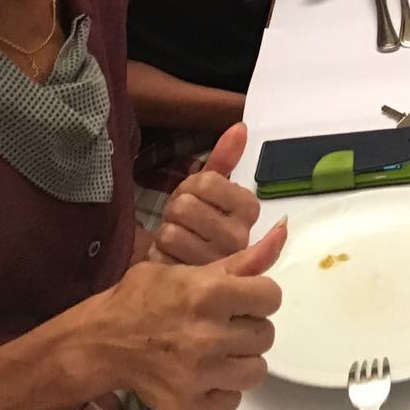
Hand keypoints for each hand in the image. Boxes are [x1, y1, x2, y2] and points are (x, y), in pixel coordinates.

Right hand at [102, 220, 285, 409]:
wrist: (101, 342)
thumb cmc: (144, 298)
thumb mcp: (190, 268)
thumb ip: (242, 259)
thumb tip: (283, 233)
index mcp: (208, 294)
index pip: (271, 296)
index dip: (257, 295)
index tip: (240, 298)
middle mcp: (206, 336)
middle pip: (265, 334)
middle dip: (248, 326)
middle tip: (222, 323)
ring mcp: (198, 375)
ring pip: (255, 370)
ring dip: (240, 359)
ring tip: (217, 348)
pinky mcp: (188, 406)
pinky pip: (232, 399)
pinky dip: (222, 388)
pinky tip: (203, 372)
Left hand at [150, 123, 260, 266]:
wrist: (186, 268)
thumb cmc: (199, 224)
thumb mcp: (210, 191)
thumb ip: (225, 159)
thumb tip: (240, 127)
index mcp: (248, 209)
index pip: (207, 182)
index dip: (191, 186)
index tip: (196, 198)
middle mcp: (240, 236)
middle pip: (186, 205)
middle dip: (176, 210)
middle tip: (184, 222)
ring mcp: (218, 262)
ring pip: (171, 230)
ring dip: (166, 233)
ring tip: (178, 241)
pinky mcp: (196, 282)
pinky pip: (162, 253)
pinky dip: (160, 254)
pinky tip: (172, 259)